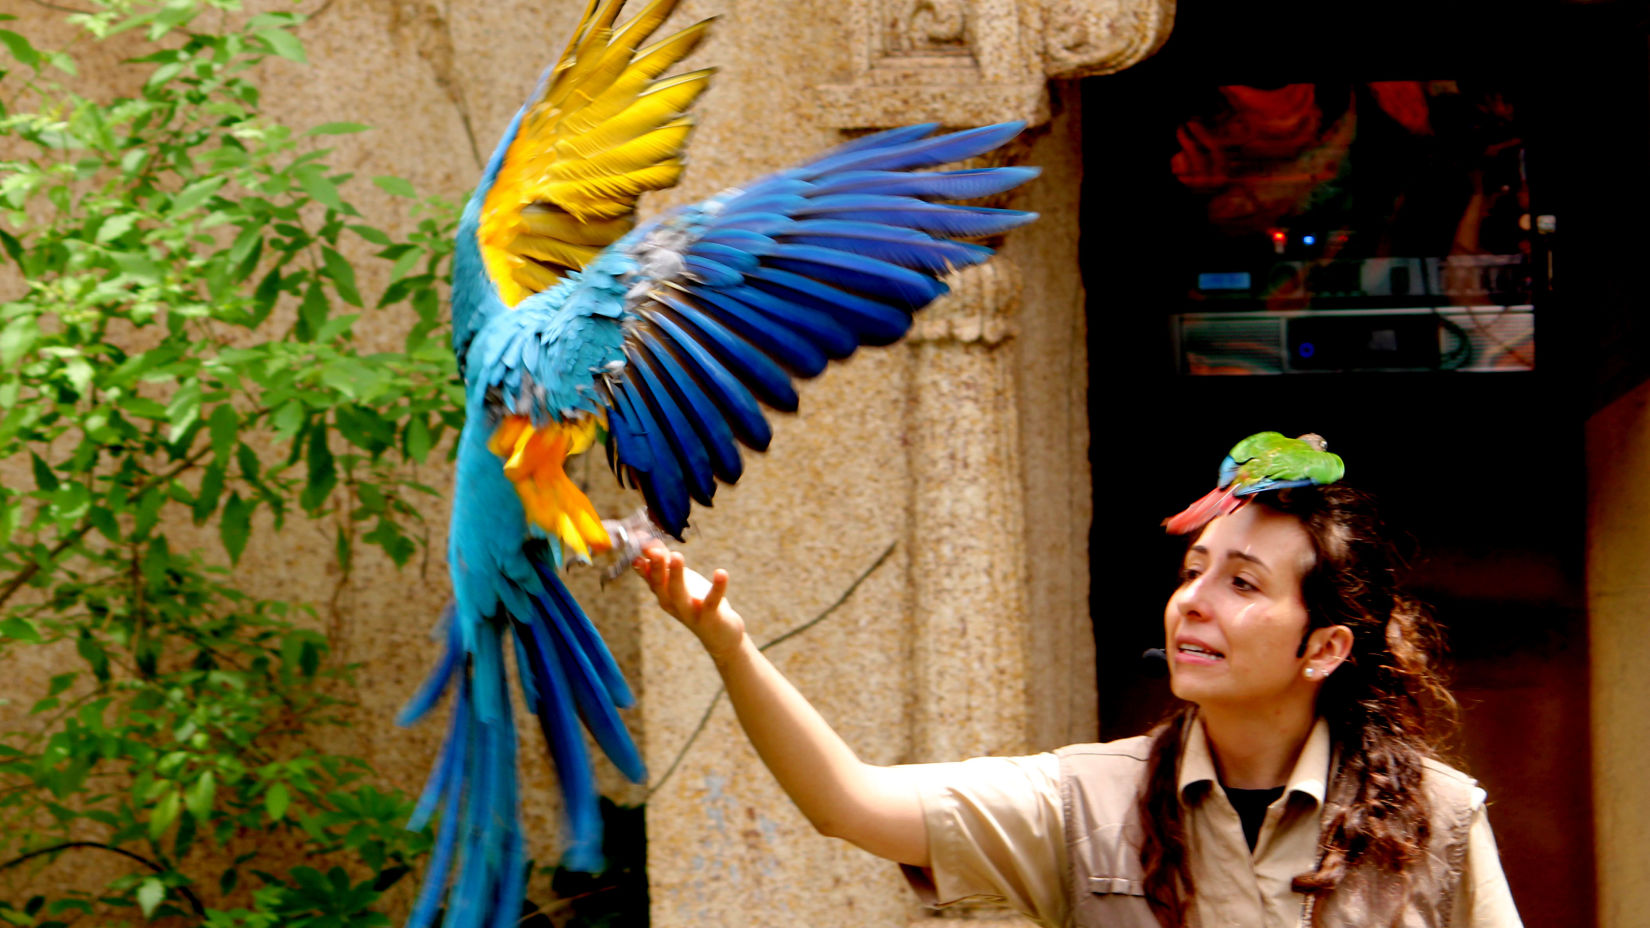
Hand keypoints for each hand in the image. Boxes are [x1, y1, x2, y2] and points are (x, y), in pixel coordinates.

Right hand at [635, 542, 746, 660]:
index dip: (643, 564)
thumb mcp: (680, 581)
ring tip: (676, 555)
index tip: (641, 546)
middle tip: (655, 550)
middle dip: (657, 568)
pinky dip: (717, 587)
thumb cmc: (696, 603)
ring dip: (676, 575)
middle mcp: (673, 605)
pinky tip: (721, 572)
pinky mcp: (710, 617)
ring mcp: (690, 612)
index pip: (649, 578)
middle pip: (661, 586)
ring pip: (679, 594)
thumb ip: (666, 563)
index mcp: (663, 595)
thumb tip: (650, 543)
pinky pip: (712, 601)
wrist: (719, 636)